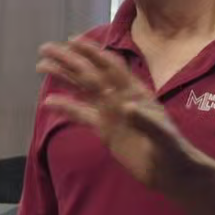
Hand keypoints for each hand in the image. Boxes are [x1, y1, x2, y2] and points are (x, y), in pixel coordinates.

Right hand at [36, 39, 192, 191]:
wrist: (171, 172)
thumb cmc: (173, 152)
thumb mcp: (163, 137)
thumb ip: (147, 121)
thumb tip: (127, 107)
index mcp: (135, 92)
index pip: (110, 67)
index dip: (92, 53)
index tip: (72, 41)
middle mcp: (120, 97)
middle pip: (90, 73)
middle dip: (68, 59)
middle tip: (45, 48)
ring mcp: (111, 112)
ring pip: (82, 89)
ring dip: (63, 76)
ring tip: (41, 66)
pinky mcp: (105, 129)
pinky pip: (81, 114)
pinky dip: (65, 107)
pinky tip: (48, 102)